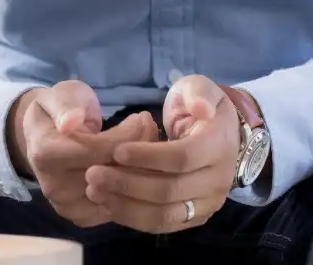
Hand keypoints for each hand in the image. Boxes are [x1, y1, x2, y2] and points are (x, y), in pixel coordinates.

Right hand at [8, 81, 159, 227]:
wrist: (44, 137)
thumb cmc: (59, 110)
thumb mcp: (62, 95)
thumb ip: (67, 106)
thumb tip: (70, 123)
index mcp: (47, 155)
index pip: (98, 151)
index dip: (127, 136)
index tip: (141, 117)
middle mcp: (54, 187)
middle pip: (111, 176)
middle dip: (139, 152)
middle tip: (151, 127)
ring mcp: (68, 207)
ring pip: (119, 195)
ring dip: (141, 171)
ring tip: (149, 143)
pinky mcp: (82, 218)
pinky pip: (118, 208)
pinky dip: (134, 187)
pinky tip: (139, 165)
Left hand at [84, 75, 239, 233]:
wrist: (219, 134)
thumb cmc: (200, 106)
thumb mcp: (199, 88)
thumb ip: (198, 93)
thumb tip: (201, 108)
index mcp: (219, 146)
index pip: (182, 158)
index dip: (147, 157)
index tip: (116, 150)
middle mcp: (218, 181)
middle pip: (170, 191)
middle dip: (128, 184)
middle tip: (92, 173)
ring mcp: (207, 204)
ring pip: (164, 214)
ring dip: (125, 205)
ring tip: (94, 190)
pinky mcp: (194, 218)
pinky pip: (161, 225)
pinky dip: (133, 217)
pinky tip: (108, 203)